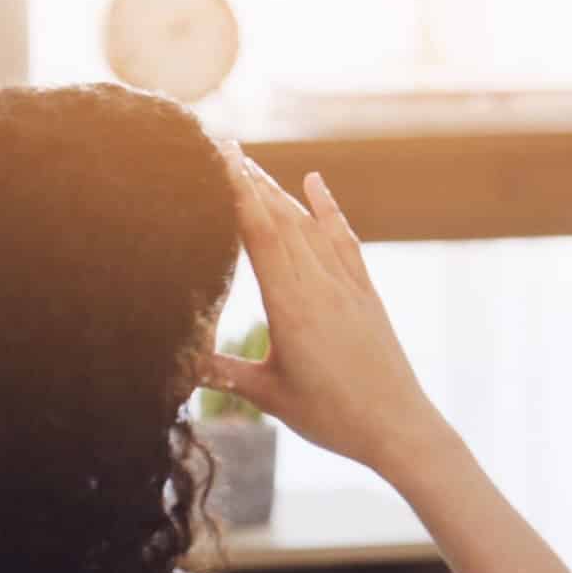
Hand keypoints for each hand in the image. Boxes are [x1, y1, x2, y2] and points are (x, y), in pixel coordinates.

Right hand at [199, 144, 444, 476]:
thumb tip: (171, 361)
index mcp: (292, 305)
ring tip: (250, 162)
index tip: (216, 157)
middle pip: (281, 218)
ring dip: (280, 190)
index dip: (237, 192)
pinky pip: (344, 241)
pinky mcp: (366, 294)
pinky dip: (328, 209)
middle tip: (219, 144)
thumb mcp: (268, 395)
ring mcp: (348, 286)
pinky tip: (314, 182)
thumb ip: (221, 373)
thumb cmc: (332, 418)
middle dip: (250, 179)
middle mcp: (321, 285)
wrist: (400, 428)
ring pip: (309, 225)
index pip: (260, 234)